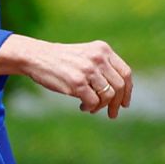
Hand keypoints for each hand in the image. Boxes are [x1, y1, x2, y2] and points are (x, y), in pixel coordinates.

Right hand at [0, 34, 133, 117]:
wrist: (36, 56)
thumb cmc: (61, 59)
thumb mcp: (85, 55)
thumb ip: (103, 66)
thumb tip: (122, 94)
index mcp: (102, 49)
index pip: (126, 73)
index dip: (128, 91)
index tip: (124, 103)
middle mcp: (98, 58)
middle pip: (120, 86)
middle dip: (117, 103)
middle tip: (112, 114)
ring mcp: (88, 70)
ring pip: (108, 95)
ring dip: (102, 106)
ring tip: (92, 108)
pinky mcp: (77, 82)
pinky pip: (94, 102)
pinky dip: (91, 108)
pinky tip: (83, 106)